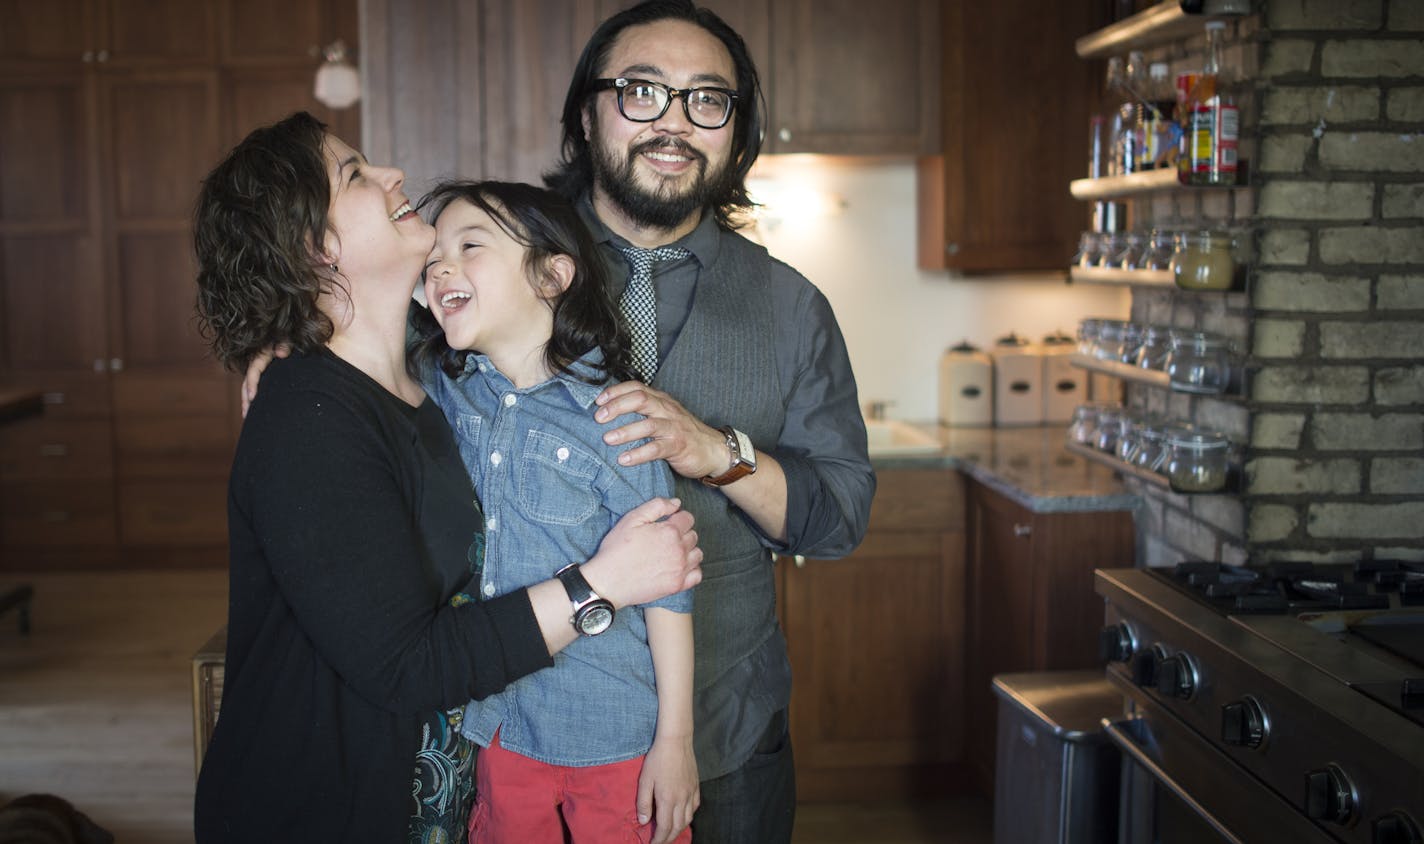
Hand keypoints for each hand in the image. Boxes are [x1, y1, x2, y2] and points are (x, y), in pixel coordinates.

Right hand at [240, 343, 288, 417]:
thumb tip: (281, 354)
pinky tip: (257, 411)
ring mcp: (263, 371)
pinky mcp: (267, 376)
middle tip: (247, 414)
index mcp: (264, 354)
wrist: (297, 340)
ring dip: (249, 401)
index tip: (252, 397)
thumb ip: (286, 344)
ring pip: (251, 387)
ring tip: (248, 417)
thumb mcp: (289, 339)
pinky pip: (260, 389)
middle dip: (246, 398)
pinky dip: (258, 399)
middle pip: (249, 381)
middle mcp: (260, 363)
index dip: (251, 383)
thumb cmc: (295, 339)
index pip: (254, 369)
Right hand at [582, 497, 700, 607]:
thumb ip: (657, 506)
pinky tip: (678, 567)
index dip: (677, 518)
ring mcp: (680, 569)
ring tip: (671, 552)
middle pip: (693, 535)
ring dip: (688, 551)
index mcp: (670, 532)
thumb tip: (677, 503)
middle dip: (682, 533)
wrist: (609, 581)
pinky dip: (691, 570)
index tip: (667, 523)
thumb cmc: (617, 549)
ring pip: (697, 554)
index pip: (688, 518)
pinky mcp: (677, 585)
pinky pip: (697, 575)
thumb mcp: (632, 519)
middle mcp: (679, 550)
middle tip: (664, 538)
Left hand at [595, 381, 727, 479]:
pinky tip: (624, 459)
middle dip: (616, 407)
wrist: (714, 449)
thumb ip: (643, 413)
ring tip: (607, 439)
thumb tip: (611, 414)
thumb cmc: (684, 434)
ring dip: (625, 431)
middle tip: (598, 418)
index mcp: (661, 400)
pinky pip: (656, 449)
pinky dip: (638, 454)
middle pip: (640, 400)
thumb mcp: (664, 416)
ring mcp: (674, 427)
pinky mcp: (678, 446)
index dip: (615, 392)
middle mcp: (667, 409)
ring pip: (648, 424)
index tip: (598, 401)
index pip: (636, 387)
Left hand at [637, 734, 698, 843]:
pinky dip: (688, 816)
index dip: (658, 840)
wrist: (676, 741)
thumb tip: (644, 822)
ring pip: (688, 819)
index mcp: (668, 799)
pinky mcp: (696, 786)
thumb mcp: (645, 780)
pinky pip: (695, 807)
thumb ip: (644, 803)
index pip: (664, 828)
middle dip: (668, 838)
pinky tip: (682, 815)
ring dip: (679, 829)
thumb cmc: (657, 759)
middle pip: (677, 827)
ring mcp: (691, 793)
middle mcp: (682, 799)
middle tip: (660, 841)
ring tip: (670, 832)